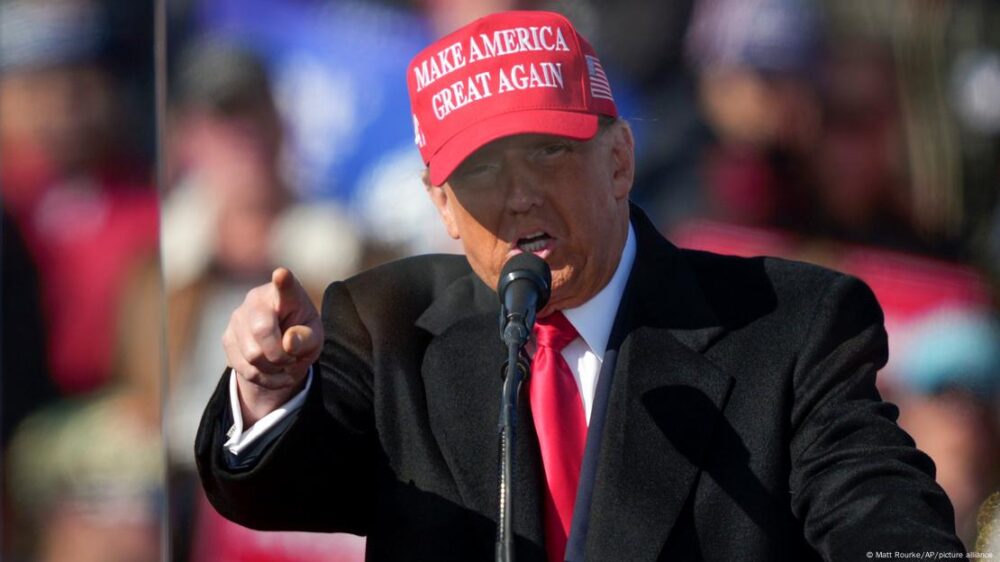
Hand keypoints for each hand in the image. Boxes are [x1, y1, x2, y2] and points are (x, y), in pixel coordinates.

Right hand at [222, 267, 322, 425]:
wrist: (281, 346)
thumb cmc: (302, 334)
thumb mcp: (314, 337)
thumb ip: (306, 339)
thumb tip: (289, 343)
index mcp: (285, 293)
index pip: (284, 285)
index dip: (283, 281)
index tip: (282, 274)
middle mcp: (256, 299)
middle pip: (262, 332)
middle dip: (281, 355)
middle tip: (292, 359)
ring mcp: (237, 318)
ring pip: (252, 356)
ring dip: (273, 370)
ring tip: (284, 365)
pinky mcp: (227, 338)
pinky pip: (245, 369)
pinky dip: (264, 379)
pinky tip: (274, 373)